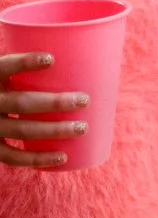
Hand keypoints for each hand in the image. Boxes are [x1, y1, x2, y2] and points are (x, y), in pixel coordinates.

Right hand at [0, 51, 89, 168]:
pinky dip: (37, 159)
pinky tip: (62, 156)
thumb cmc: (8, 89)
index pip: (4, 67)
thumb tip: (89, 62)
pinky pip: (12, 157)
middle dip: (54, 103)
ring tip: (82, 128)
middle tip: (85, 100)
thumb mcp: (11, 78)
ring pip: (21, 130)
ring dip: (54, 131)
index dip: (24, 63)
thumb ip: (34, 73)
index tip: (51, 59)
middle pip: (21, 103)